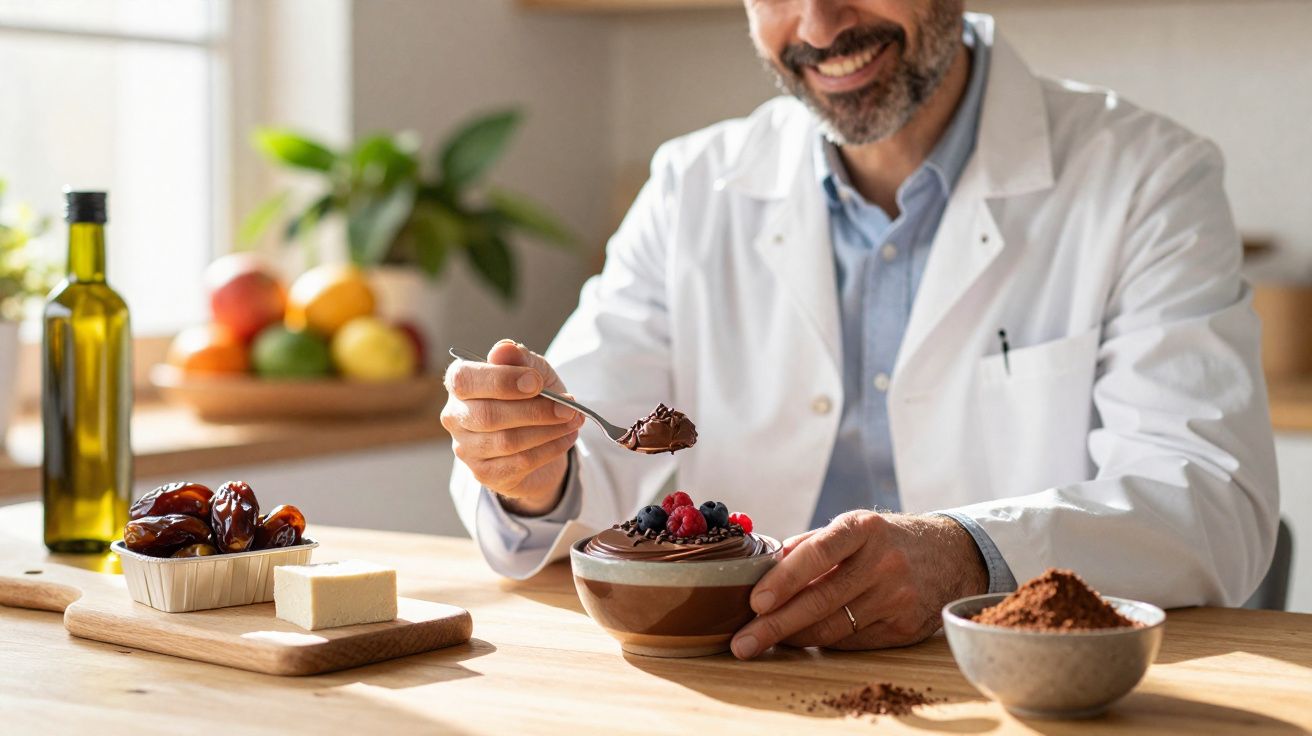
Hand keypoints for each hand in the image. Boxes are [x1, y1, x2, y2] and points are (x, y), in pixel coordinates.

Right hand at [441, 340, 583, 514]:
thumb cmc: (530, 396)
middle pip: (488, 416)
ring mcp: (466, 448)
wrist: (539, 436)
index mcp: (460, 383)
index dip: (501, 381)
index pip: (465, 380)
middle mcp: (455, 416)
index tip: (536, 382)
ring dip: (548, 430)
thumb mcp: (533, 371)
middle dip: (535, 411)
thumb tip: (504, 349)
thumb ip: (520, 359)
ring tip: (574, 420)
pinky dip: (550, 449)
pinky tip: (567, 437)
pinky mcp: (484, 473)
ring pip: (507, 442)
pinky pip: (520, 463)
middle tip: (568, 406)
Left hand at [729, 511, 987, 658]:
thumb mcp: (853, 526)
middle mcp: (883, 562)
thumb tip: (766, 568)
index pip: (818, 552)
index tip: (755, 601)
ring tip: (761, 643)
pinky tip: (799, 641)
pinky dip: (822, 641)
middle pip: (821, 599)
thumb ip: (811, 545)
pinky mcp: (904, 627)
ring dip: (793, 637)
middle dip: (776, 624)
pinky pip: (852, 641)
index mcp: (864, 528)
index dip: (784, 579)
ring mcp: (897, 597)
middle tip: (743, 641)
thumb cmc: (885, 540)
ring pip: (834, 627)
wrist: (950, 555)